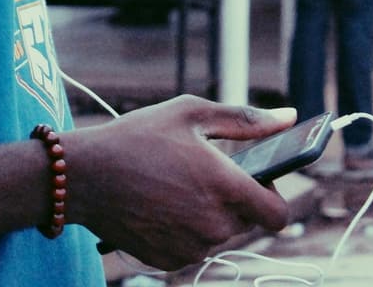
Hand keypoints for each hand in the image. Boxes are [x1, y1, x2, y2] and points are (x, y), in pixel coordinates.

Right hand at [62, 98, 294, 270]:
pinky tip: (160, 204)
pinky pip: (193, 247)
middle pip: (246, 221)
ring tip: (174, 185)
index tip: (257, 183)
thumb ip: (245, 119)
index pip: (278, 214)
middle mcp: (213, 223)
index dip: (273, 198)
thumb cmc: (137, 137)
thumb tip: (289, 118)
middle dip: (234, 199)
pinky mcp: (170, 259)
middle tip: (201, 173)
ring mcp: (191, 246)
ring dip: (208, 214)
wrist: (83, 176)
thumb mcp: (190, 113)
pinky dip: (185, 229)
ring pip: (218, 234)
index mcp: (225, 186)